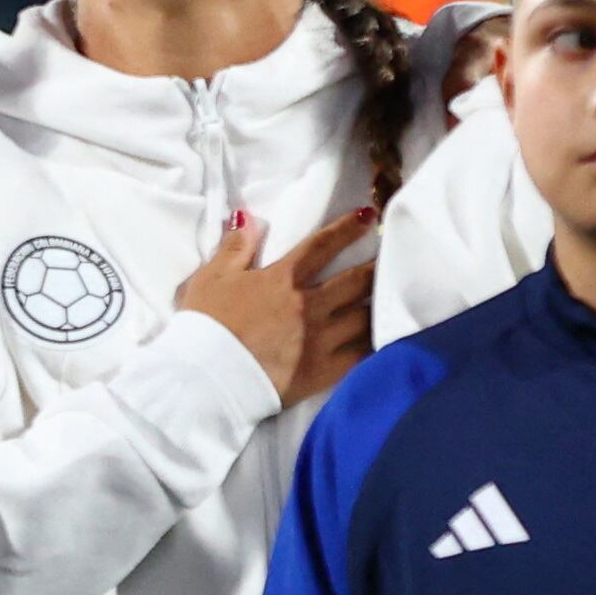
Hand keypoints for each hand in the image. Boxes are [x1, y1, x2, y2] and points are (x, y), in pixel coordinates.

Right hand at [177, 207, 376, 404]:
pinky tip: (385, 339)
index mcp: (282, 280)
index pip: (320, 247)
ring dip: (377, 306)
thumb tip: (248, 217)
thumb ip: (234, 247)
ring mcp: (320, 339)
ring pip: (363, 317)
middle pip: (353, 281)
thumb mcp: (211, 279)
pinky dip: (375, 345)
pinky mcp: (323, 371)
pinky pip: (360, 355)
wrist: (206, 378)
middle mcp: (309, 306)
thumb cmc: (205, 325)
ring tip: (388, 299)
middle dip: (375, 267)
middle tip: (390, 259)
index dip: (345, 229)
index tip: (367, 217)